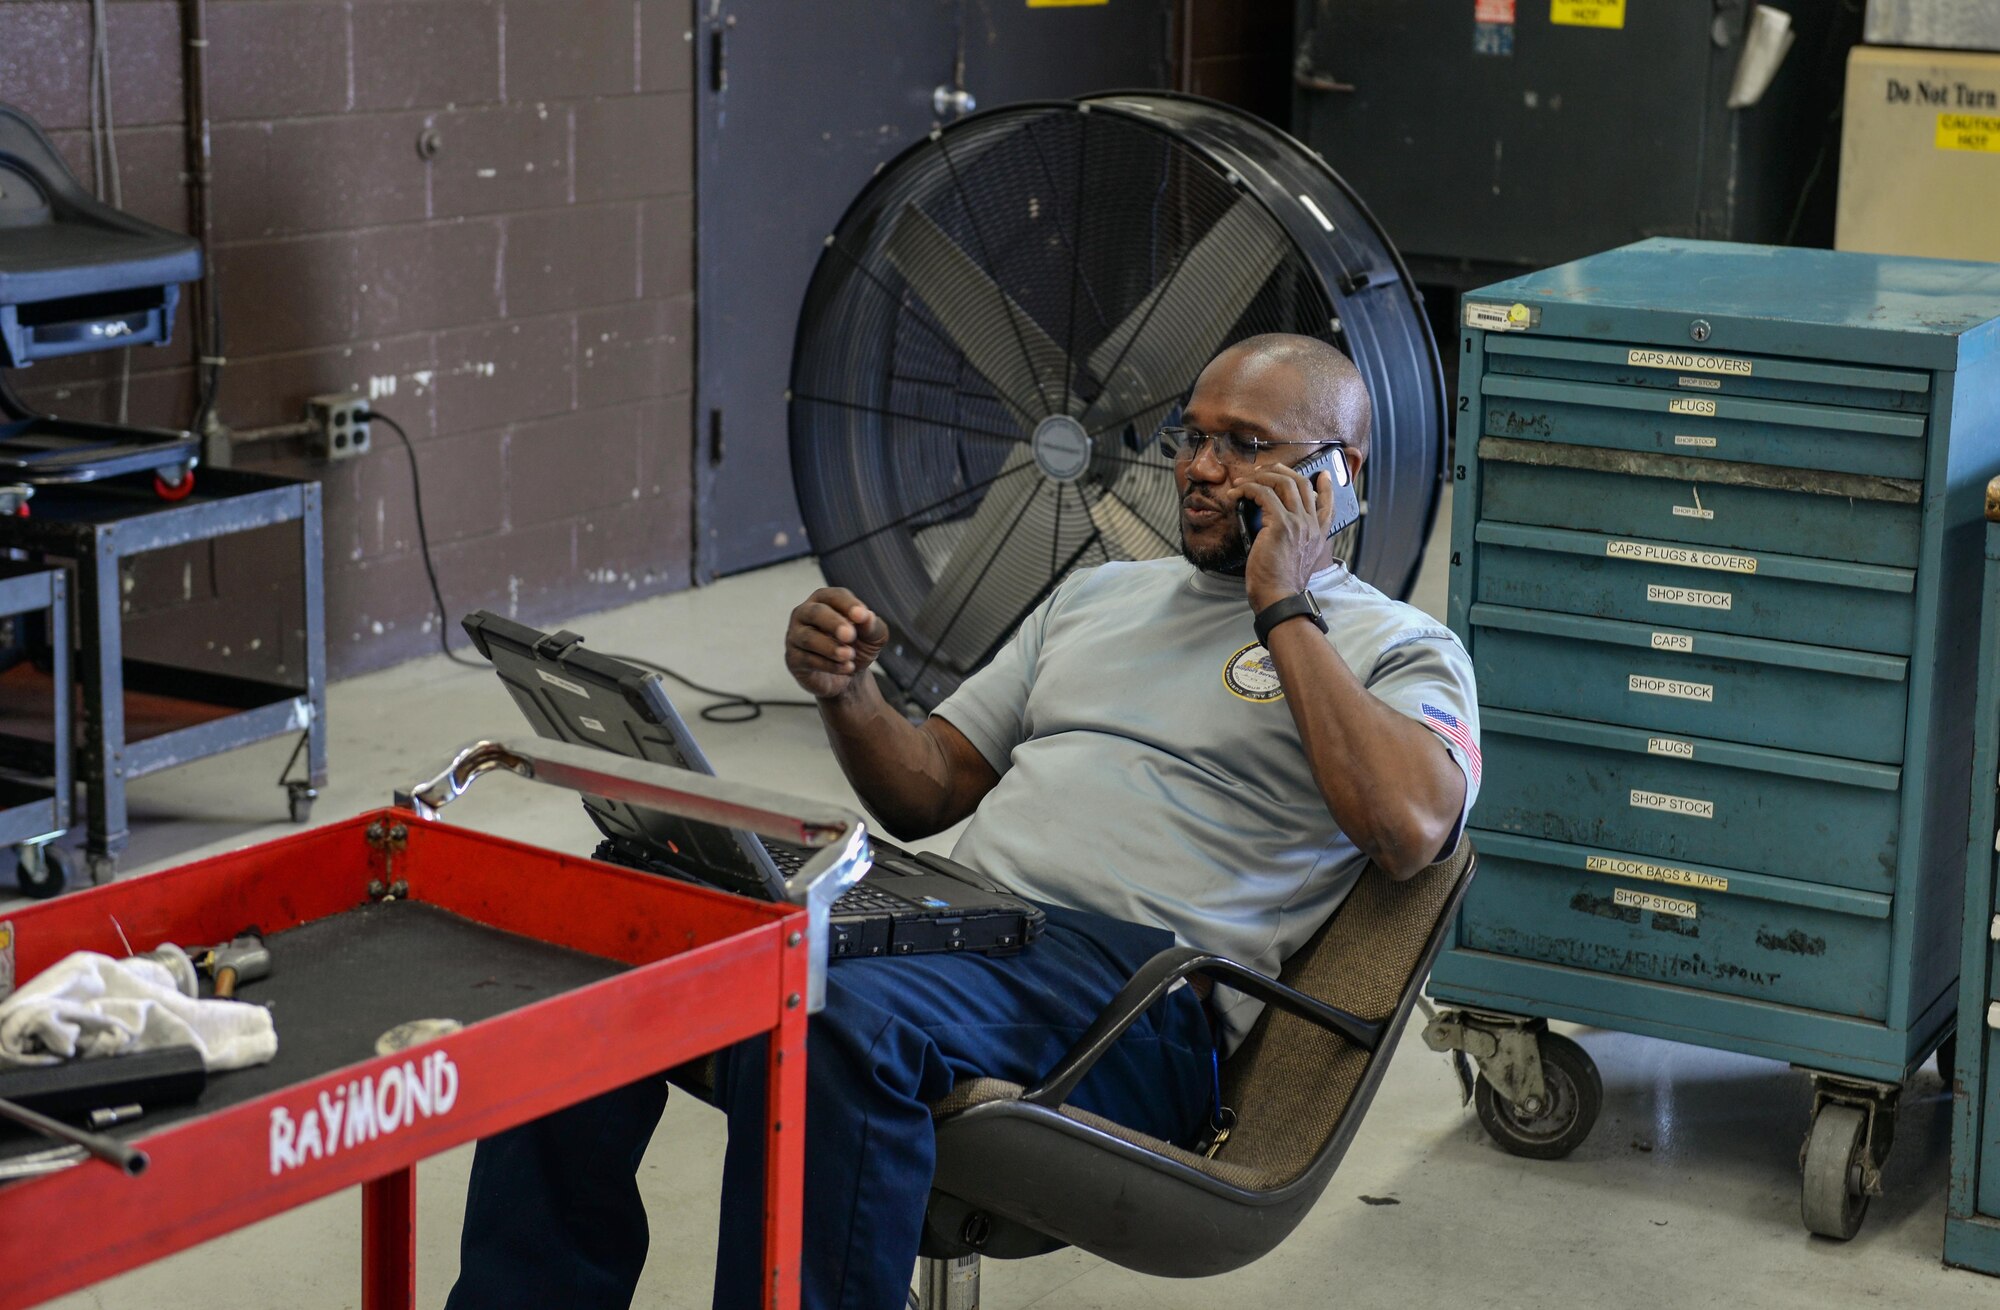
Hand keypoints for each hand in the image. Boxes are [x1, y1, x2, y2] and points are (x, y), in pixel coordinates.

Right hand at [786, 587, 889, 700]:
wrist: (849, 677)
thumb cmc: (858, 646)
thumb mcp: (874, 636)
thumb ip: (872, 626)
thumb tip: (868, 617)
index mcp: (826, 600)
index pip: (834, 596)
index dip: (848, 605)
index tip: (862, 616)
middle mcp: (805, 613)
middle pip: (815, 613)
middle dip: (834, 623)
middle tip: (850, 635)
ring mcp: (796, 635)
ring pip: (808, 638)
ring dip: (831, 648)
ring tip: (849, 655)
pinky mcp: (793, 658)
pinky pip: (807, 660)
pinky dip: (829, 665)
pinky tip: (846, 668)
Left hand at [1236, 463, 1334, 612]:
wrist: (1279, 597)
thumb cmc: (1281, 583)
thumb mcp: (1298, 560)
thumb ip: (1296, 541)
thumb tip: (1276, 525)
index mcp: (1318, 534)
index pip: (1328, 503)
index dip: (1326, 486)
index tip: (1322, 475)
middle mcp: (1311, 525)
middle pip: (1302, 483)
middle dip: (1280, 471)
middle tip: (1263, 471)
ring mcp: (1298, 523)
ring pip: (1283, 483)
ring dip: (1260, 477)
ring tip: (1244, 482)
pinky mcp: (1280, 524)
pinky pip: (1263, 494)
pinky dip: (1247, 489)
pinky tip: (1236, 494)